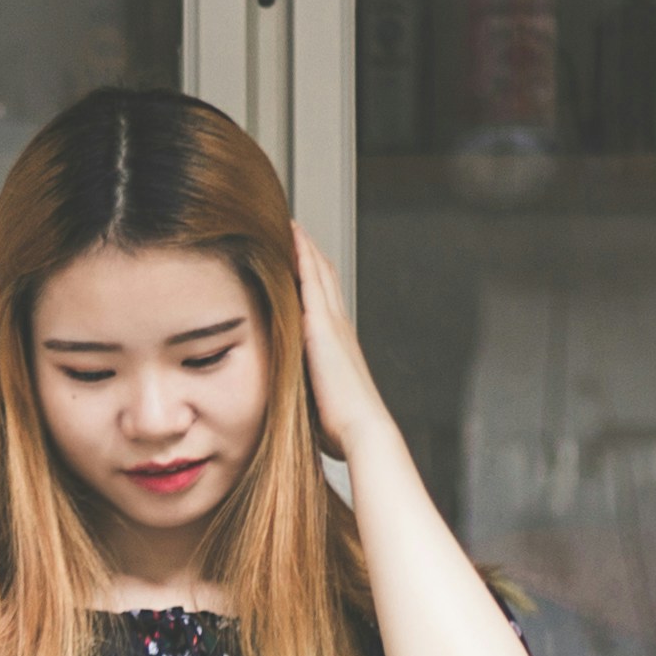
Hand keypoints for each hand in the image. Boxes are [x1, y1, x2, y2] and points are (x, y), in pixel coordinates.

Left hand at [291, 226, 387, 460]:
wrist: (362, 430)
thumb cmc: (343, 429)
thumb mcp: (320, 404)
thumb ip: (308, 394)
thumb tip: (296, 405)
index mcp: (337, 347)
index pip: (325, 303)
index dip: (315, 280)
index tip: (304, 260)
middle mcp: (339, 329)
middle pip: (325, 280)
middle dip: (311, 255)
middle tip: (296, 229)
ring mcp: (332, 325)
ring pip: (319, 274)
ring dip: (306, 248)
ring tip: (292, 224)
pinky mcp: (322, 327)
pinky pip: (312, 282)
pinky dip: (303, 257)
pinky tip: (293, 238)